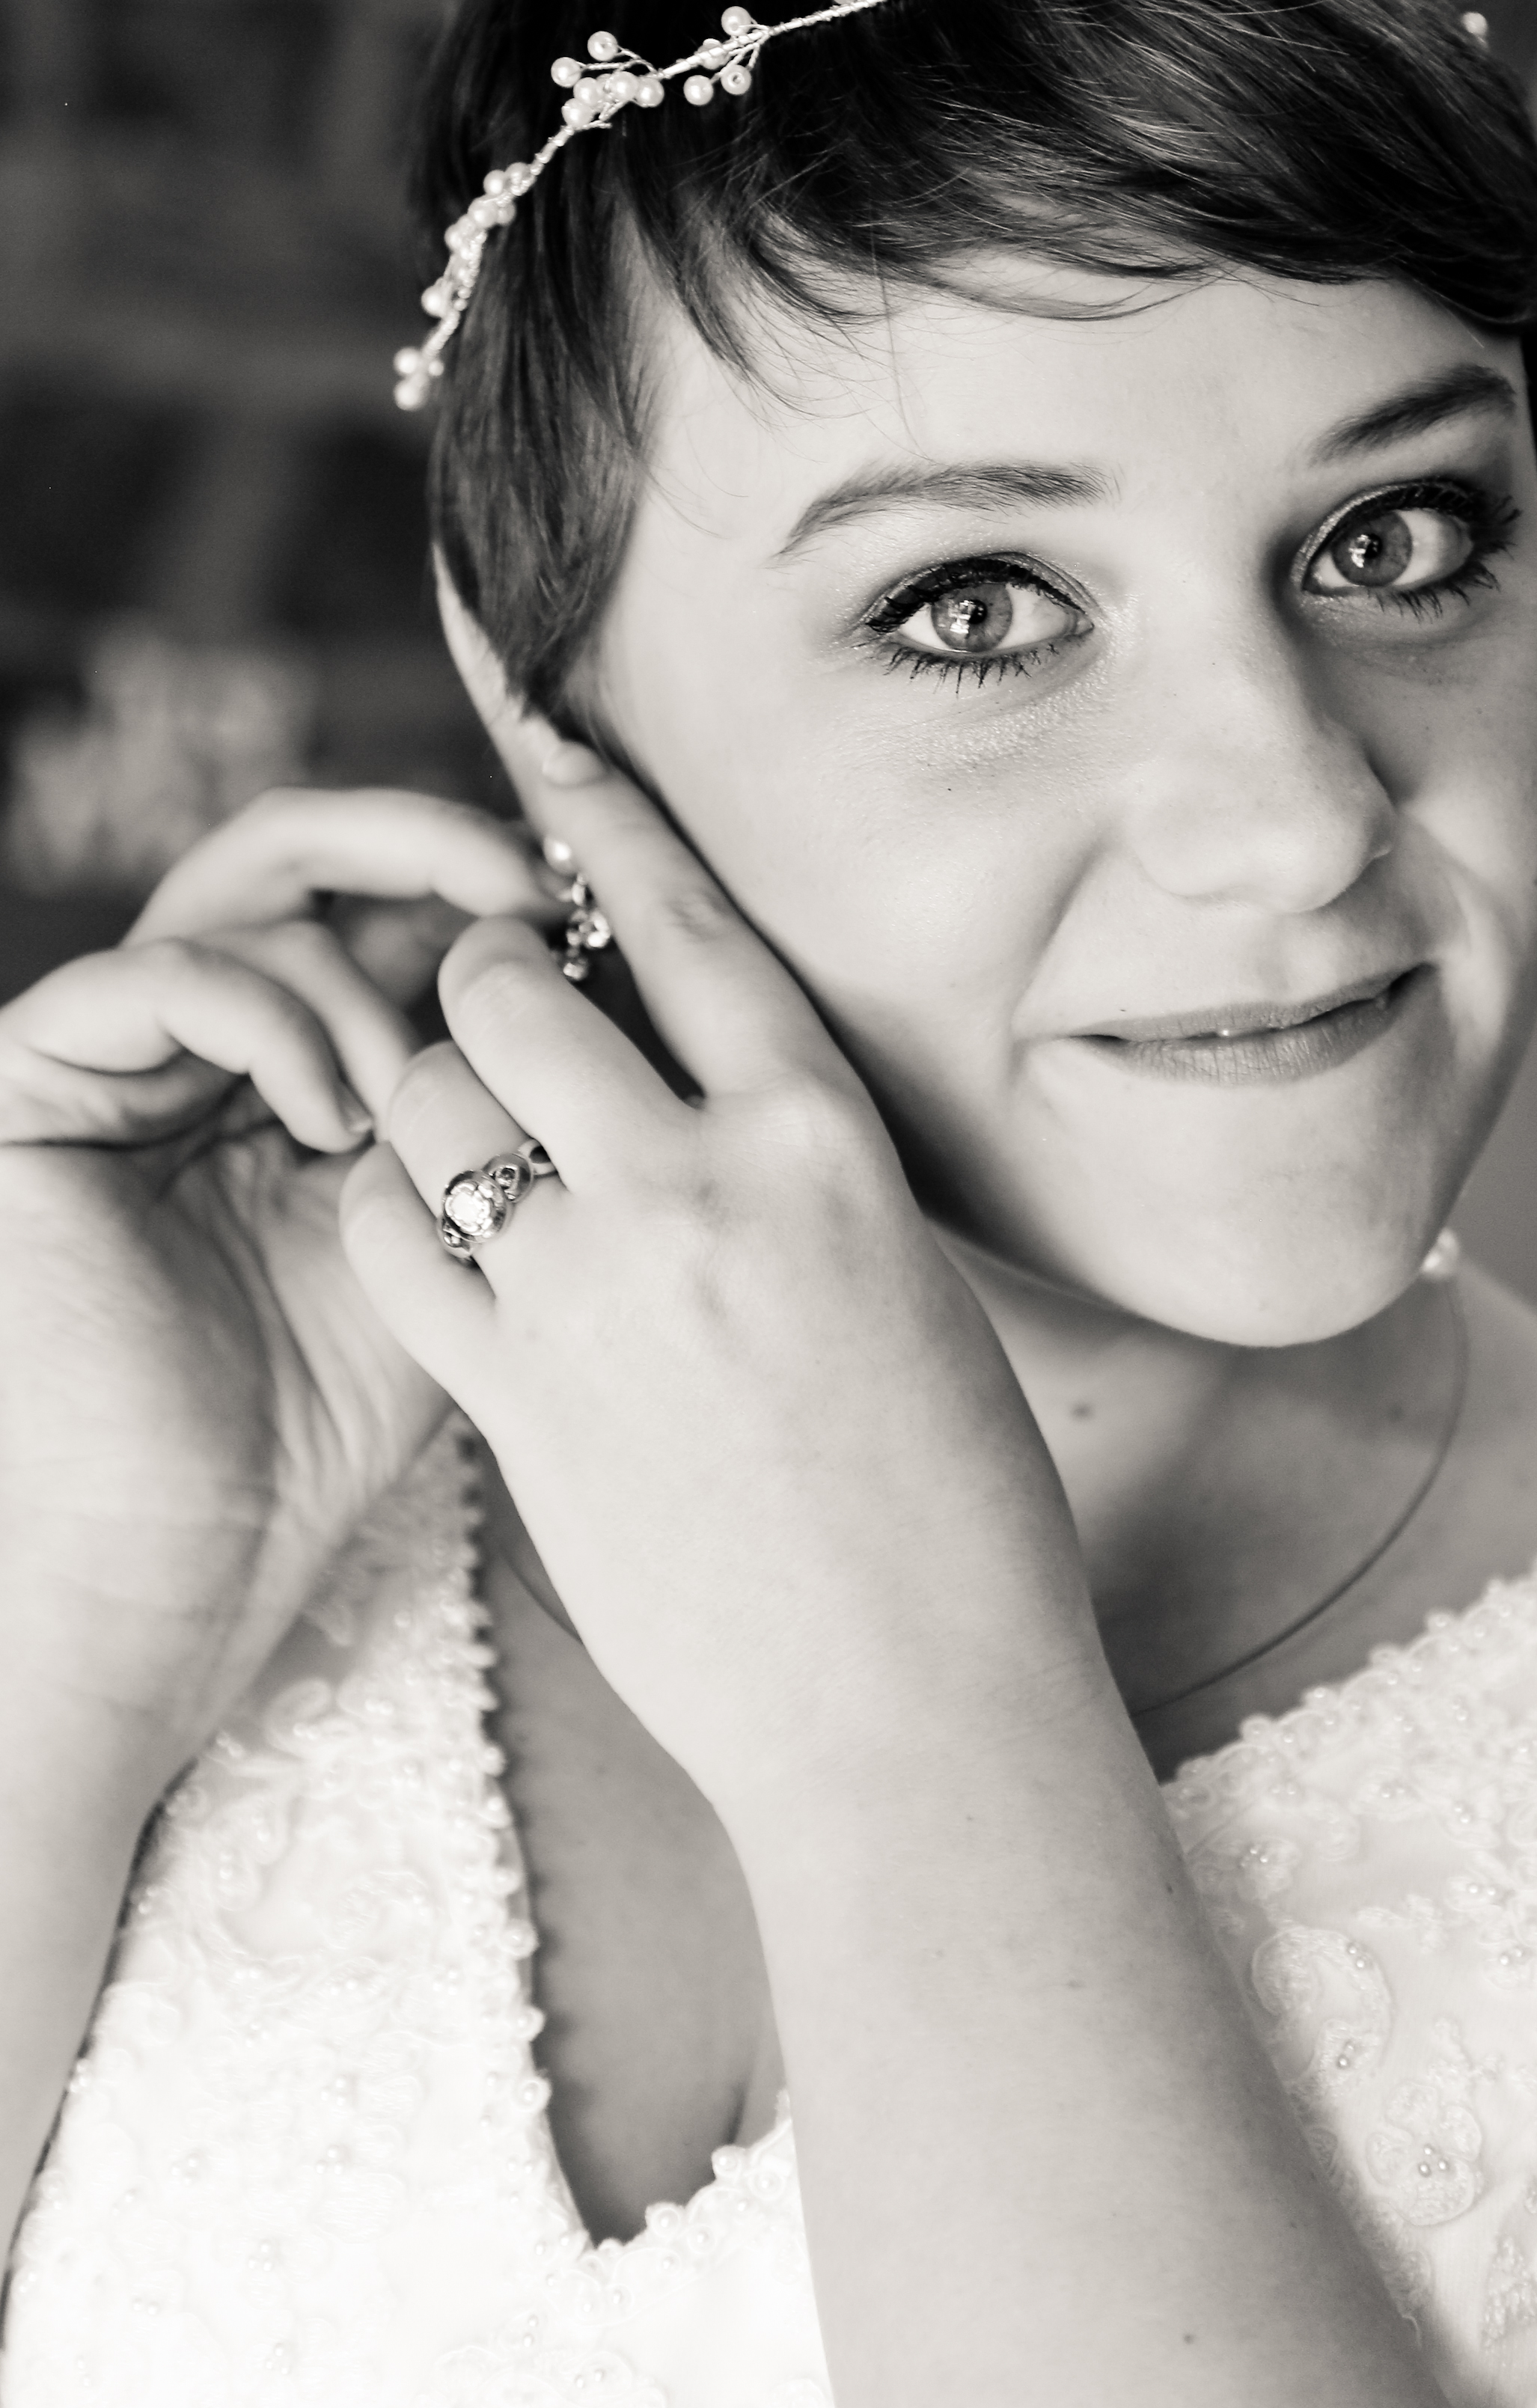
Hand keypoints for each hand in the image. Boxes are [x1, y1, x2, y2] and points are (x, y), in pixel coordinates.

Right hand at [0, 787, 557, 1801]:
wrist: (178, 1560)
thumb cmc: (325, 1430)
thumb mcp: (453, 1238)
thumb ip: (500, 1111)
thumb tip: (609, 970)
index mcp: (303, 1058)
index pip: (389, 897)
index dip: (491, 875)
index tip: (593, 903)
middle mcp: (207, 1038)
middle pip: (315, 853)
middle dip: (434, 848)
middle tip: (527, 892)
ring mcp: (119, 1055)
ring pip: (248, 894)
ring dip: (362, 975)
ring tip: (415, 1097)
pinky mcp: (35, 1083)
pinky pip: (158, 974)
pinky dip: (264, 1016)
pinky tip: (329, 1117)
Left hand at [340, 645, 1095, 1827]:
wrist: (914, 1704)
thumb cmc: (949, 1498)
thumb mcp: (905, 1276)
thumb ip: (789, 1166)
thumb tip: (694, 1082)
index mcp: (828, 1142)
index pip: (689, 921)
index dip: (601, 818)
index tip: (545, 749)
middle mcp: (703, 1188)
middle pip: (515, 987)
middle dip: (489, 979)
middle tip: (503, 1015)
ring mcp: (595, 1294)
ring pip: (431, 1099)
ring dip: (428, 1088)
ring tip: (465, 1127)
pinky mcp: (513, 1400)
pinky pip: (391, 1240)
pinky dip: (392, 1209)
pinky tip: (432, 1228)